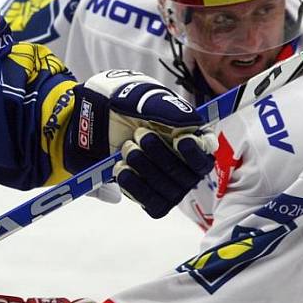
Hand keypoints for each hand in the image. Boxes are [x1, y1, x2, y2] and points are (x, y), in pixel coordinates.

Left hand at [66, 69, 216, 217]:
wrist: (97, 121)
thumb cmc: (128, 108)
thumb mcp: (147, 101)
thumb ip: (171, 111)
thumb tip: (191, 126)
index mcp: (192, 140)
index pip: (205, 154)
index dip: (195, 151)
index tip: (180, 139)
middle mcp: (186, 167)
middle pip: (185, 174)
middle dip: (160, 154)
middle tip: (139, 134)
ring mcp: (170, 186)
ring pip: (168, 189)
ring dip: (144, 167)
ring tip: (126, 147)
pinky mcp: (152, 199)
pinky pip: (151, 202)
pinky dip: (134, 185)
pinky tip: (120, 168)